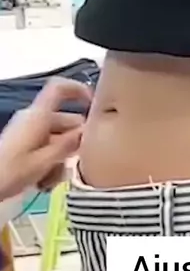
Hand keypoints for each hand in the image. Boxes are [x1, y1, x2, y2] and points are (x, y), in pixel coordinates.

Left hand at [0, 78, 91, 199]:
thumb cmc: (12, 171)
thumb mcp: (45, 161)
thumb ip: (68, 145)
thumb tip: (87, 131)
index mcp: (38, 116)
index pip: (59, 89)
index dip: (78, 90)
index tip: (95, 105)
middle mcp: (34, 119)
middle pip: (65, 121)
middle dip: (75, 142)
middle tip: (80, 163)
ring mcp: (28, 131)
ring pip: (58, 138)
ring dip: (62, 158)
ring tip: (54, 179)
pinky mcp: (24, 143)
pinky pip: (46, 146)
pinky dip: (51, 161)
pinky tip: (45, 181)